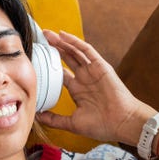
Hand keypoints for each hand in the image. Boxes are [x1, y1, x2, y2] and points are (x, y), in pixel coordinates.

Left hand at [36, 30, 153, 145]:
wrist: (123, 123)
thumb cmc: (102, 125)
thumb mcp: (72, 123)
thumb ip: (55, 119)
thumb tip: (37, 116)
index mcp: (78, 90)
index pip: (60, 74)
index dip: (49, 66)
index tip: (36, 60)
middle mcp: (85, 78)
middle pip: (66, 59)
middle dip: (53, 49)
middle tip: (40, 40)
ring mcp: (93, 71)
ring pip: (74, 52)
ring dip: (61, 42)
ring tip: (47, 34)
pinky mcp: (101, 66)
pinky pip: (87, 50)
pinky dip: (75, 42)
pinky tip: (63, 35)